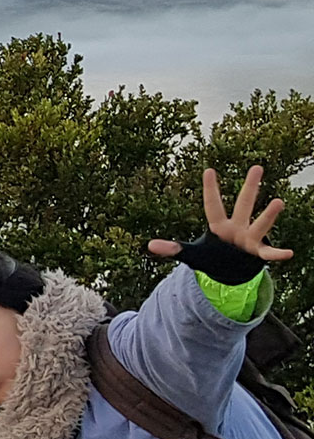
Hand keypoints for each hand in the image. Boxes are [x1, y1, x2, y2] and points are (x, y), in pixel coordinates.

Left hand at [148, 165, 292, 266]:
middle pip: (242, 205)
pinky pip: (269, 253)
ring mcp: (249, 239)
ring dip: (268, 215)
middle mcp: (237, 227)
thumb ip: (174, 248)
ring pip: (259, 225)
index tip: (208, 170)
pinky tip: (288, 253)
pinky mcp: (257, 253)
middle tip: (257, 166)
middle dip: (249, 187)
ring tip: (279, 201)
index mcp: (218, 226)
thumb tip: (149, 245)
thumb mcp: (191, 254)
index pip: (212, 205)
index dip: (210, 190)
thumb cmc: (211, 256)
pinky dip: (278, 254)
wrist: (229, 271)